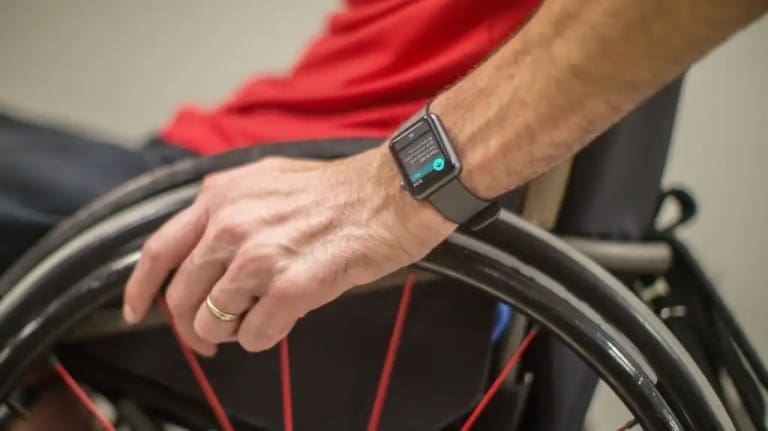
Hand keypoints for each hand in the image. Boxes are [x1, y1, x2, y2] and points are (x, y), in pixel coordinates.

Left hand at [122, 146, 454, 353]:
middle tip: (208, 338)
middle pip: (182, 296)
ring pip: (213, 321)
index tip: (138, 310)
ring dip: (231, 331)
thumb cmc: (340, 190)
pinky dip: (264, 336)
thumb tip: (207, 250)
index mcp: (221, 196)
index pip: (159, 250)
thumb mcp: (268, 181)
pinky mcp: (290, 285)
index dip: (141, 288)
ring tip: (258, 318)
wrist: (393, 193)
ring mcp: (258, 255)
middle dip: (190, 326)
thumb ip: (228, 210)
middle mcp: (231, 223)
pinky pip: (254, 335)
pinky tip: (283, 319)